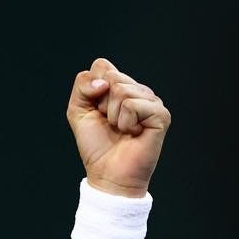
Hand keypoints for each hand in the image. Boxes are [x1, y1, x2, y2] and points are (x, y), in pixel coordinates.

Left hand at [66, 58, 170, 196]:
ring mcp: (152, 102)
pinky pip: (132, 105)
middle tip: (110, 123)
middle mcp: (138, 91)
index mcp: (120, 87)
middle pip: (111, 76)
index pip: (102, 65)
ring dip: (113, 115)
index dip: (91, 88)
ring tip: (121, 129)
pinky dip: (125, 122)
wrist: (108, 173)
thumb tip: (104, 81)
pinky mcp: (161, 115)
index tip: (96, 111)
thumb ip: (82, 86)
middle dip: (101, 103)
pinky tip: (133, 133)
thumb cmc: (96, 145)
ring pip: (121, 90)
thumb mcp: (78, 110)